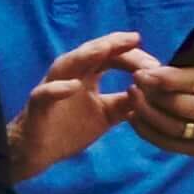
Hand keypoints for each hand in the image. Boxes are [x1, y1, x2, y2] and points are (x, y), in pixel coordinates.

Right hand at [7, 30, 154, 180]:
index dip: (132, 56)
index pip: (111, 57)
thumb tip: (156, 91)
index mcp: (86, 76)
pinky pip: (43, 94)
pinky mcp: (37, 108)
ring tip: (105, 48)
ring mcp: (51, 89)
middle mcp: (69, 77)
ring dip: (85, 55)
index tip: (156, 62)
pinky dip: (56, 89)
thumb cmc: (70, 129)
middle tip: (135, 39)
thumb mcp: (107, 114)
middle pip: (90, 53)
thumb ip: (128, 101)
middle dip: (113, 45)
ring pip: (66, 65)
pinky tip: (73, 86)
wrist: (38, 154)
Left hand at [129, 46, 193, 168]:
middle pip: (182, 106)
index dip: (168, 78)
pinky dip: (150, 133)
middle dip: (153, 94)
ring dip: (147, 112)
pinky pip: (173, 145)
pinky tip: (138, 117)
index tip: (145, 71)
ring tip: (133, 95)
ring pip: (174, 127)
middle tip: (136, 79)